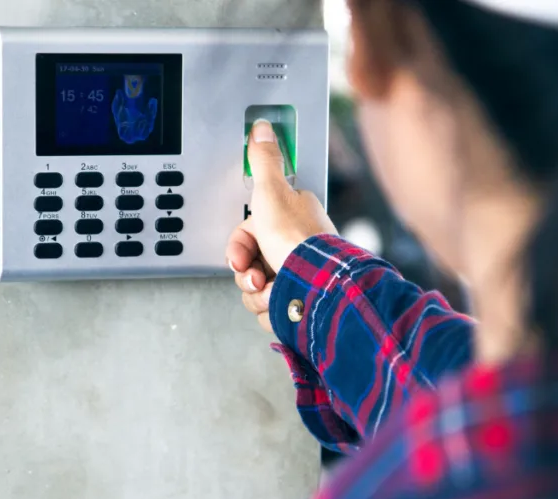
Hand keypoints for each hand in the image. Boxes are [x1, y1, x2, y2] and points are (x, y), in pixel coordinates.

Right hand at [227, 119, 336, 332]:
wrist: (318, 288)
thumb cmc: (297, 242)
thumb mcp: (272, 192)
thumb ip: (263, 161)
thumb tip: (262, 129)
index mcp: (290, 221)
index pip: (248, 236)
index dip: (238, 249)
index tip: (241, 258)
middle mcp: (294, 249)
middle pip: (250, 264)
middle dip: (247, 275)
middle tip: (258, 277)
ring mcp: (296, 278)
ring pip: (256, 290)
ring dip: (258, 294)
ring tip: (274, 291)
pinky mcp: (297, 304)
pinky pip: (269, 311)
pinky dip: (271, 311)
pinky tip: (282, 306)